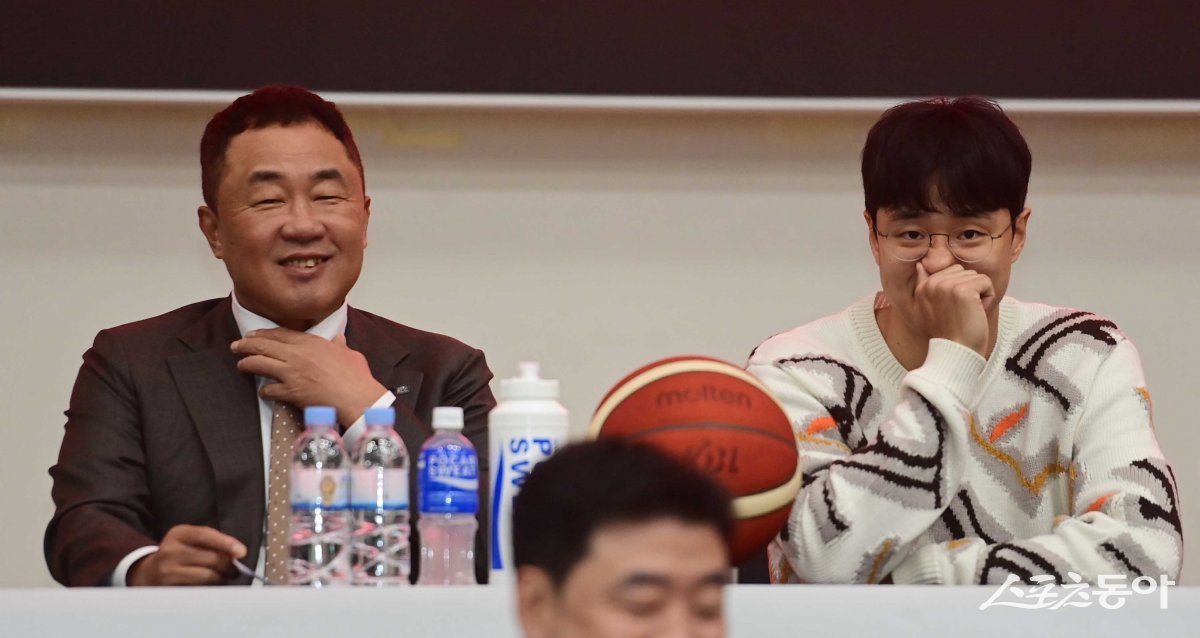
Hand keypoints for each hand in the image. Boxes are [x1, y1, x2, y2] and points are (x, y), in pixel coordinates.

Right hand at [127, 525, 245, 585]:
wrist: (146, 573)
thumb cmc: (177, 556)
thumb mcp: (189, 542)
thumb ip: (211, 543)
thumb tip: (237, 553)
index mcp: (178, 533)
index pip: (205, 534)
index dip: (226, 543)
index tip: (241, 552)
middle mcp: (170, 550)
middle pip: (209, 558)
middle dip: (228, 566)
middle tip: (235, 570)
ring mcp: (167, 570)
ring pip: (206, 576)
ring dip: (220, 578)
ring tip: (223, 578)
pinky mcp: (168, 589)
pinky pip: (197, 590)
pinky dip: (208, 589)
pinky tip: (210, 587)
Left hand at [231, 328, 386, 424]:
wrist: (356, 397)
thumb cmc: (356, 376)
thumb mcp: (350, 354)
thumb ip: (340, 345)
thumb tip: (339, 339)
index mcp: (312, 343)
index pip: (280, 334)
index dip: (263, 334)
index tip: (253, 335)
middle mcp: (297, 355)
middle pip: (264, 346)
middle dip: (246, 345)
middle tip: (236, 346)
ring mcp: (292, 373)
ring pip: (260, 364)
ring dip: (247, 364)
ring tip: (241, 365)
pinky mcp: (291, 392)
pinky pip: (269, 390)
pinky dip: (264, 390)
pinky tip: (263, 391)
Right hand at [913, 262, 993, 356]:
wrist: (955, 354)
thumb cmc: (947, 335)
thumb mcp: (927, 309)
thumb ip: (924, 284)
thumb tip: (920, 264)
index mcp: (923, 287)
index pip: (951, 271)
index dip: (958, 290)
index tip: (952, 310)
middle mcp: (932, 283)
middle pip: (964, 272)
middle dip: (970, 290)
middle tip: (961, 313)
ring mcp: (947, 286)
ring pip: (976, 276)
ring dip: (979, 295)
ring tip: (968, 314)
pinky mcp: (963, 291)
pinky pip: (986, 282)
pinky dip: (988, 298)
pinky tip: (977, 313)